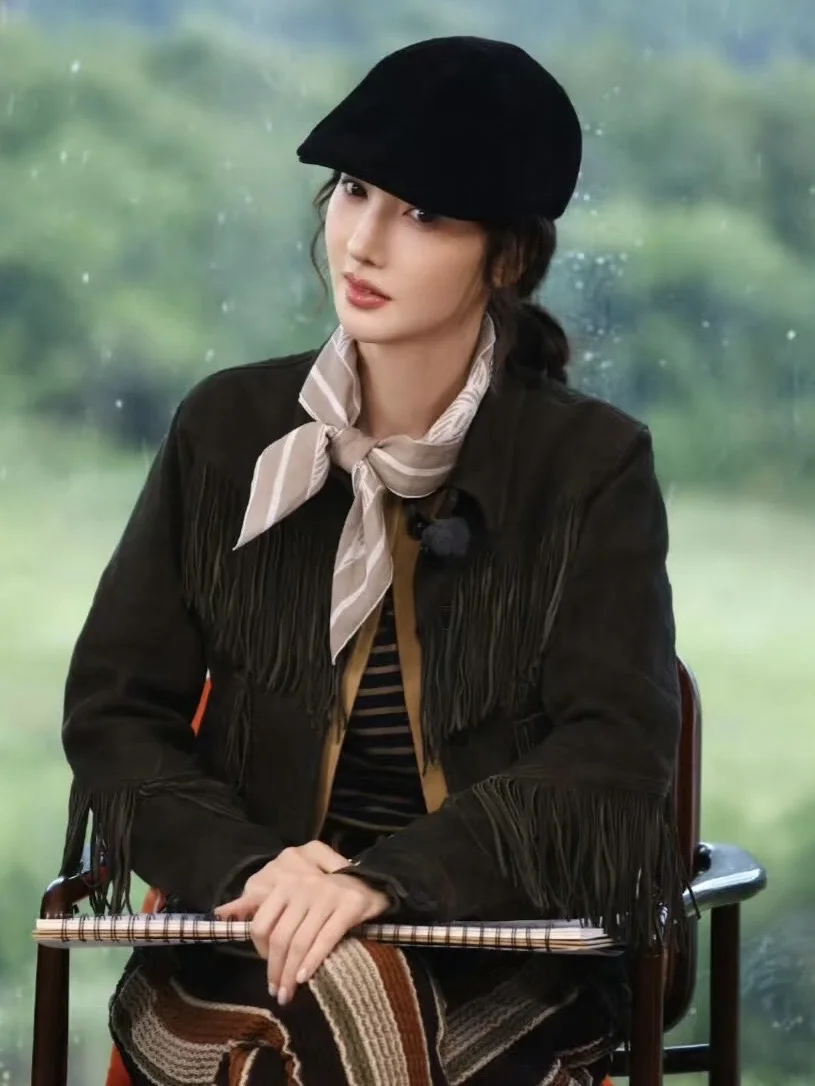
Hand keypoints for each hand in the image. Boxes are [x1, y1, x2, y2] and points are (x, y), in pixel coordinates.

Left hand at [216, 843, 388, 1002]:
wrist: (369, 883)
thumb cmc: (323, 893)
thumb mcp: (289, 892)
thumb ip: (256, 903)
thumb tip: (218, 914)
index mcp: (285, 884)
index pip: (262, 924)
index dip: (261, 953)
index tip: (267, 969)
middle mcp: (304, 887)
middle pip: (280, 938)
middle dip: (276, 970)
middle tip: (278, 991)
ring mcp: (327, 895)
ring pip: (301, 942)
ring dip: (292, 974)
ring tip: (290, 993)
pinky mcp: (349, 905)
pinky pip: (326, 939)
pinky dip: (314, 961)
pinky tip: (307, 977)